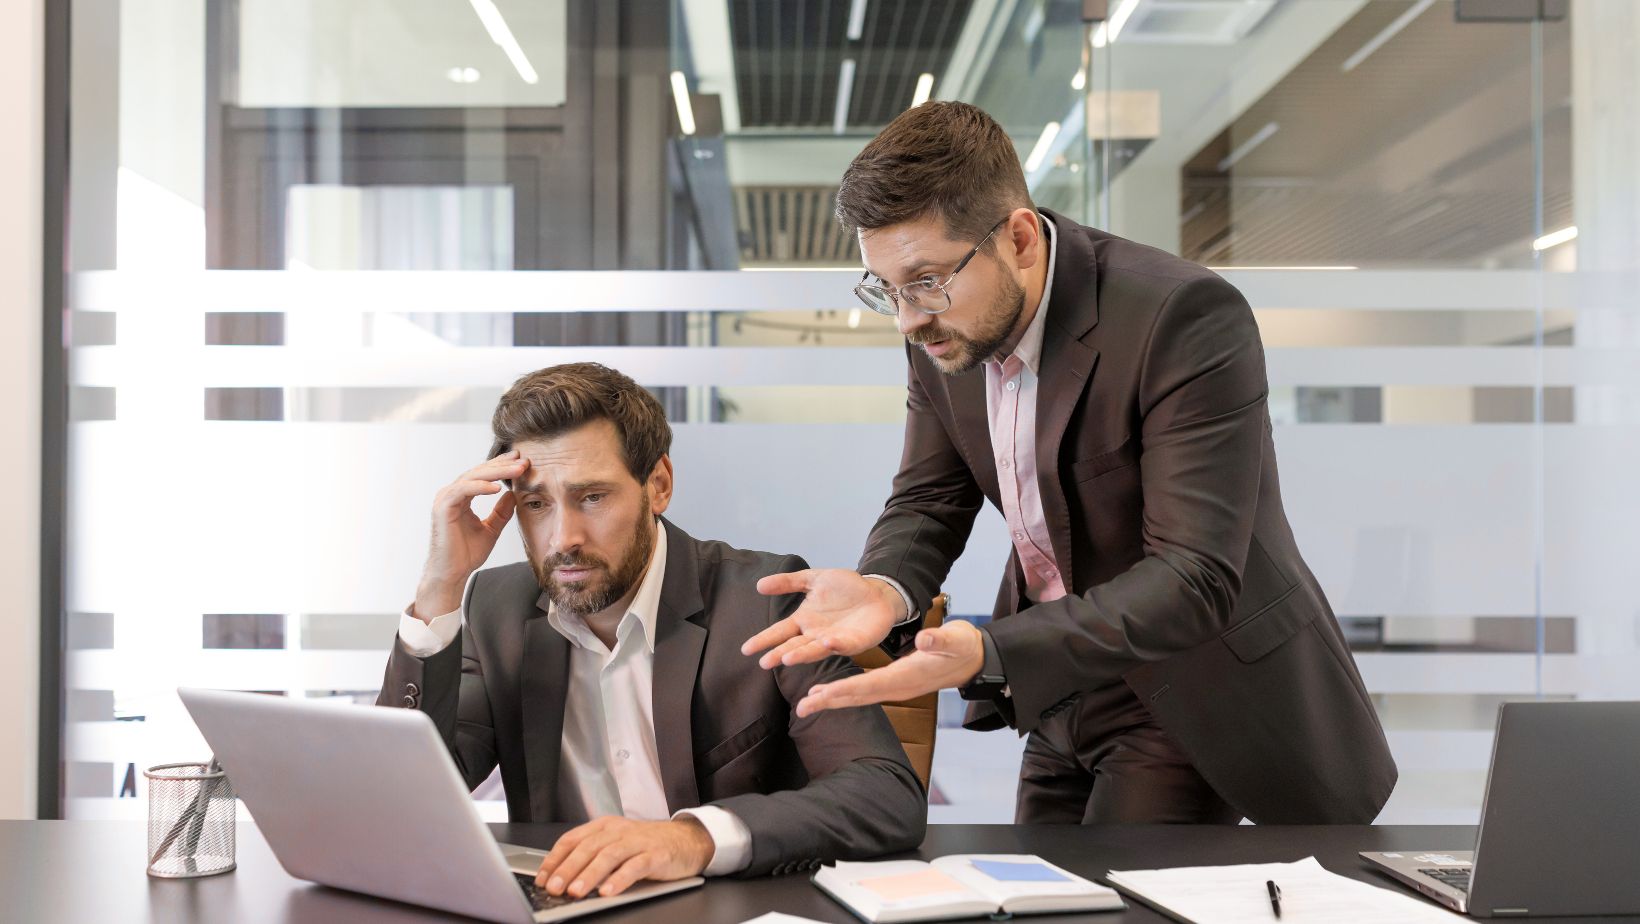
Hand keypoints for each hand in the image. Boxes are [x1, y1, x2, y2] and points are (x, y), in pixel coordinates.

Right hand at [412, 451, 528, 620]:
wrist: (452, 574)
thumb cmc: (467, 554)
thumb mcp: (491, 529)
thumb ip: (501, 512)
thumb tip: (513, 493)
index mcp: (461, 497)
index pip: (483, 475)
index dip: (502, 466)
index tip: (522, 461)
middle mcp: (452, 494)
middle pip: (480, 472)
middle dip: (503, 465)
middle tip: (524, 461)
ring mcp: (445, 499)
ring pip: (473, 477)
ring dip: (497, 472)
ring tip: (518, 470)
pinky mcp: (443, 507)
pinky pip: (464, 490)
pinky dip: (481, 486)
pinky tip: (498, 487)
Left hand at [533, 816, 713, 898]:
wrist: (687, 840)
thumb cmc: (648, 845)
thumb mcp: (617, 844)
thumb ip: (593, 856)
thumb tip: (563, 878)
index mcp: (605, 826)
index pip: (573, 839)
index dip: (555, 858)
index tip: (542, 877)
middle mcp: (619, 831)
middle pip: (588, 848)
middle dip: (568, 869)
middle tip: (554, 887)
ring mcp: (638, 842)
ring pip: (609, 856)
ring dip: (590, 874)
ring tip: (577, 892)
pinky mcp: (656, 855)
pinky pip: (636, 866)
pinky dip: (620, 879)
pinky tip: (608, 891)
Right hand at [742, 569, 904, 668]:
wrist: (876, 593)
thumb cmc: (845, 588)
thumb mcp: (814, 579)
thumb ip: (789, 582)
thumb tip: (759, 585)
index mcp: (804, 620)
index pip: (779, 631)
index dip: (764, 640)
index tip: (746, 649)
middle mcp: (815, 634)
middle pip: (793, 646)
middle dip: (779, 654)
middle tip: (764, 662)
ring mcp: (834, 640)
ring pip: (814, 650)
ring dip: (802, 655)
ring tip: (787, 658)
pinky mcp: (854, 642)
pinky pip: (843, 645)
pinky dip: (835, 645)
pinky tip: (826, 642)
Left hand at [795, 621, 985, 717]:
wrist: (974, 658)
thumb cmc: (962, 646)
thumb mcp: (954, 639)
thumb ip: (938, 639)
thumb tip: (924, 638)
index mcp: (907, 677)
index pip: (869, 685)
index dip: (844, 689)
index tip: (821, 694)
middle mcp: (898, 687)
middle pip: (859, 697)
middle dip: (830, 702)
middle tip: (802, 707)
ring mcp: (897, 687)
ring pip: (860, 697)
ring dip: (834, 700)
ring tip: (807, 704)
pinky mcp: (896, 683)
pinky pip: (866, 691)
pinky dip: (846, 693)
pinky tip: (830, 692)